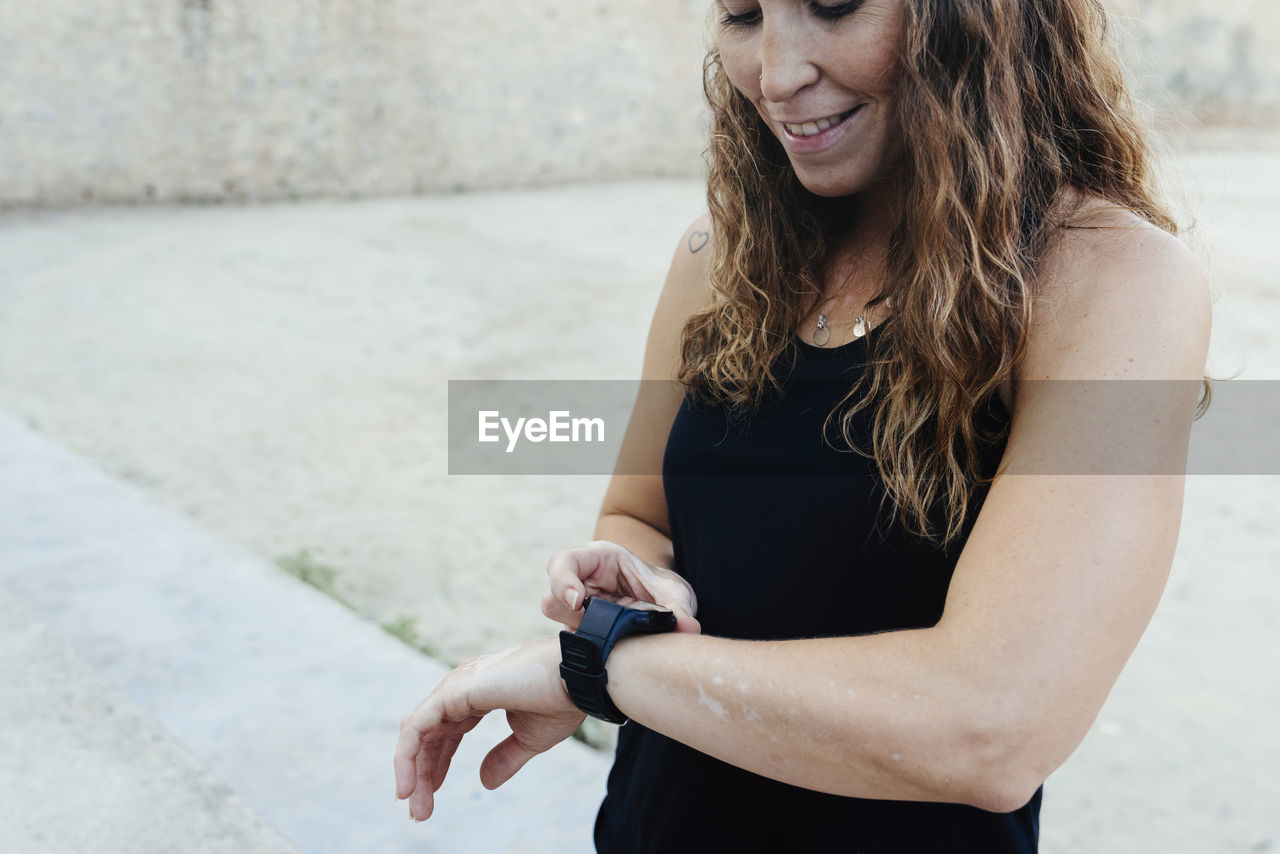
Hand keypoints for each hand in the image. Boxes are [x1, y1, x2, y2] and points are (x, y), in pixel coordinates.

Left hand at [393, 637, 585, 821]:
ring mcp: (457, 685)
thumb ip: (504, 758)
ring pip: (418, 732)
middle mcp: (463, 686)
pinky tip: (409, 785)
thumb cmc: (562, 701)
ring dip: (412, 771)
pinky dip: (407, 756)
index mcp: (479, 693)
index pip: (446, 731)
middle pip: (430, 734)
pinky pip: (417, 727)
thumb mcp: (530, 740)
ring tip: (414, 805)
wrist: (578, 681)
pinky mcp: (454, 691)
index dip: (437, 764)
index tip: (429, 797)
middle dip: (422, 773)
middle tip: (419, 812)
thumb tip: (483, 782)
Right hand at [541, 539, 699, 633]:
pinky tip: (614, 649)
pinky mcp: (581, 631)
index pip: (562, 563)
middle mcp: (581, 582)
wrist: (663, 602)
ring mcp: (578, 609)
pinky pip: (574, 642)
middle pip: (552, 598)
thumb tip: (689, 627)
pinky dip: (591, 648)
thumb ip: (680, 607)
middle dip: (572, 615)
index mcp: (597, 559)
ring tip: (616, 636)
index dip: (563, 582)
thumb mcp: (674, 591)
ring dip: (584, 633)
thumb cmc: (661, 585)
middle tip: (599, 626)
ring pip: (559, 623)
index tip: (580, 603)